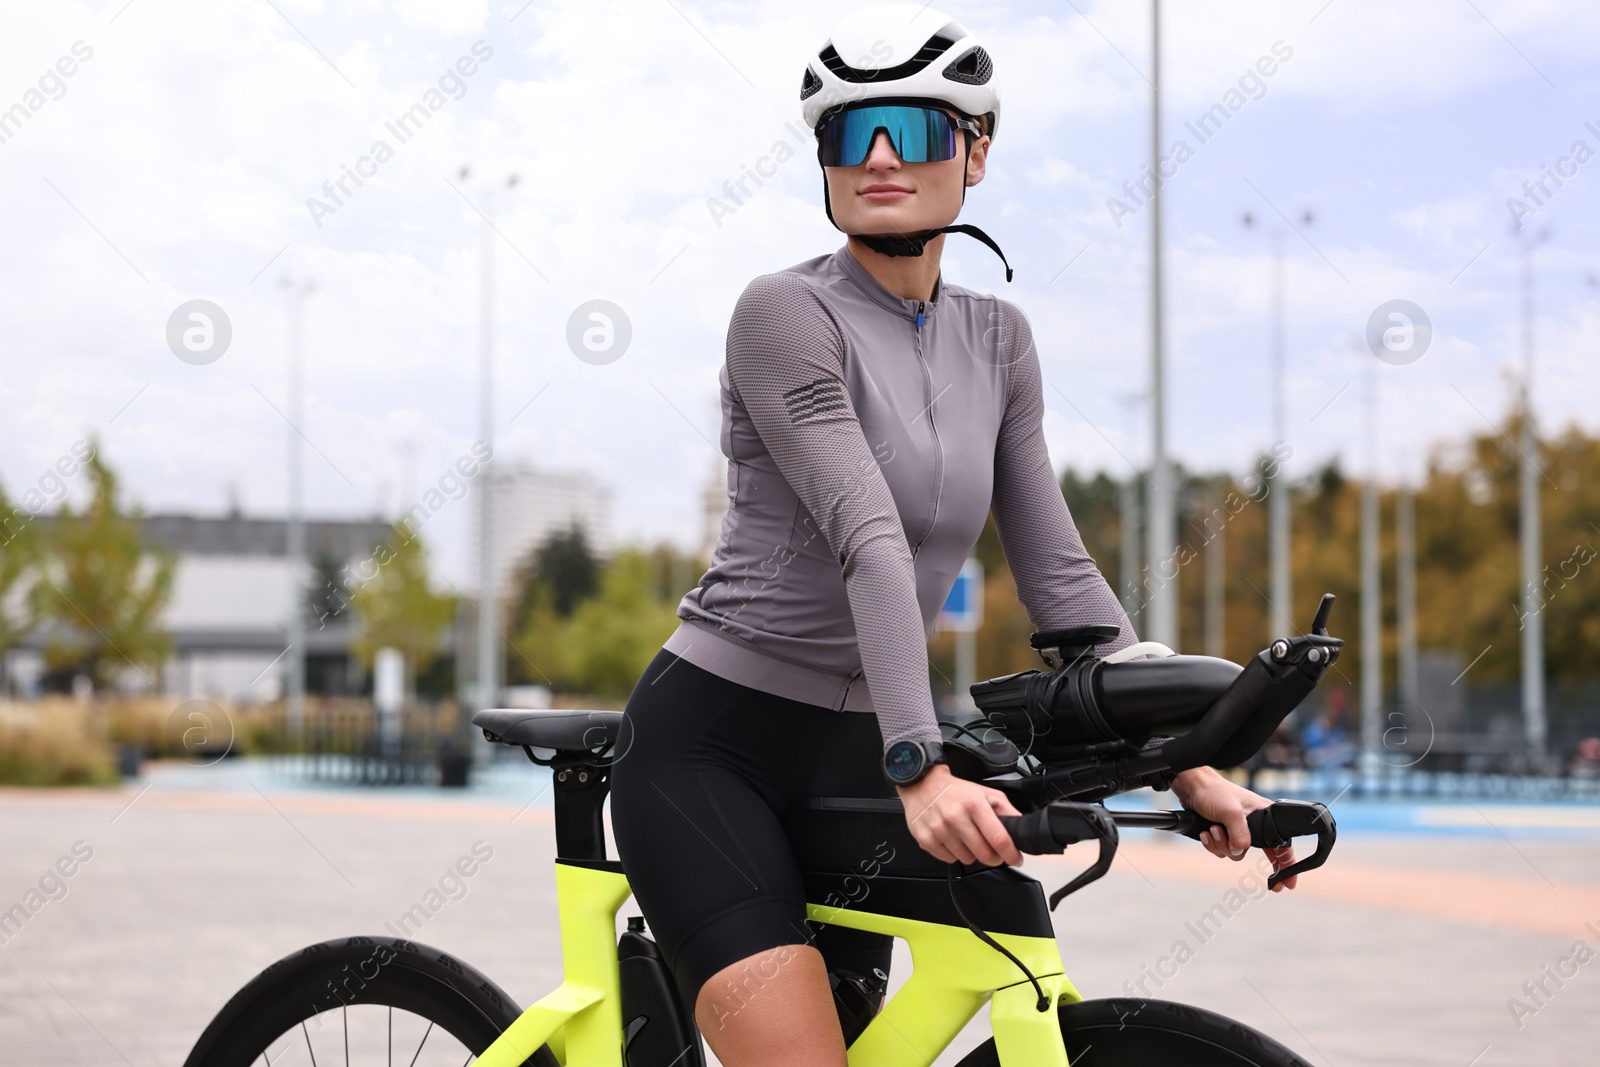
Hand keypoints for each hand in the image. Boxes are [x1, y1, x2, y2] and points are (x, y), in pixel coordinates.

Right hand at [897, 764, 1023, 866]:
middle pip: (985, 855)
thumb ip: (1007, 811)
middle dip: (993, 856)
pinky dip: (954, 853)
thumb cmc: (956, 791)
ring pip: (967, 859)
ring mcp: (939, 830)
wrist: (923, 784)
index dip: (1011, 854)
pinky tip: (952, 839)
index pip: (999, 839)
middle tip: (990, 848)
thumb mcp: (986, 794)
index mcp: (975, 805)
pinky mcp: (926, 840)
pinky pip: (949, 860)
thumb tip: (1021, 827)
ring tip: (966, 837)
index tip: (1015, 858)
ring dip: (971, 853)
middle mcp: (956, 817)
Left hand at [1170, 767, 1298, 891]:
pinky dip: (1212, 844)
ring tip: (1214, 829)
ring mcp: (1237, 829)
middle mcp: (1254, 824)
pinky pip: (1221, 850)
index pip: (1282, 844)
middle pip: (1262, 853)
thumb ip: (1240, 835)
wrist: (1192, 787)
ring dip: (1222, 845)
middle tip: (1272, 885)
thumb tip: (1241, 851)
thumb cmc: (1214, 792)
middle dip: (1257, 863)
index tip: (1289, 884)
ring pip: (1236, 853)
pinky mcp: (1223, 832)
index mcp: (1264, 816)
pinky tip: (1206, 832)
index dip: (1288, 864)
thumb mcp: (1231, 812)